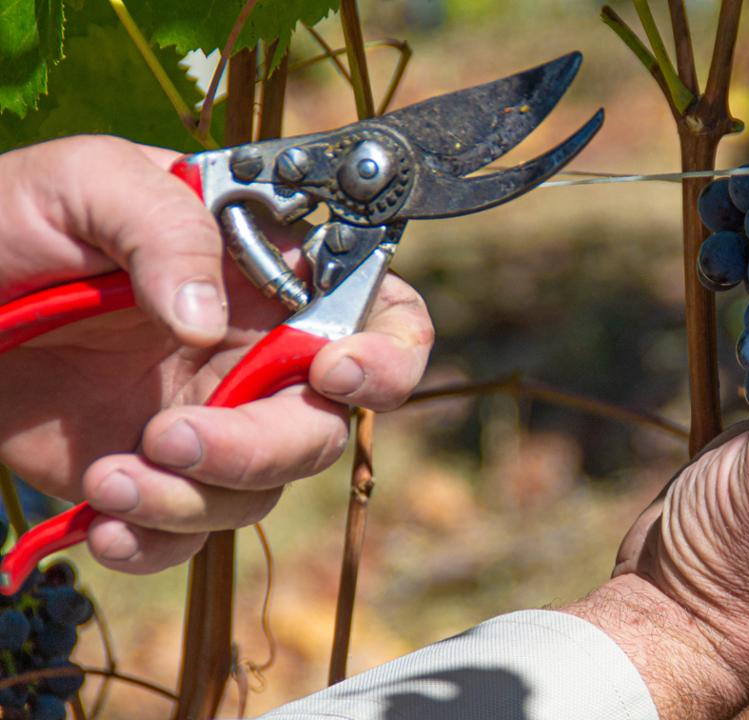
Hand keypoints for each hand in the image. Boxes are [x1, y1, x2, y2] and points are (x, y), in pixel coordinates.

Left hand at [0, 136, 432, 573]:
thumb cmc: (11, 220)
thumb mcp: (85, 182)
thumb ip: (164, 226)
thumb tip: (209, 321)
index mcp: (270, 276)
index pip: (383, 316)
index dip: (389, 354)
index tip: (335, 372)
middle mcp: (257, 353)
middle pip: (323, 425)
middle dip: (263, 446)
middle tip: (170, 436)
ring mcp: (211, 418)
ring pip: (260, 489)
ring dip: (191, 498)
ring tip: (107, 477)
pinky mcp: (155, 476)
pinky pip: (189, 533)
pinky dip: (155, 541)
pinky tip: (103, 521)